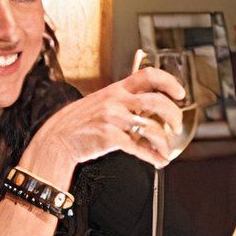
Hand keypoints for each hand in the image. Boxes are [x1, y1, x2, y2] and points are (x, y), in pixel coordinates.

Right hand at [32, 67, 186, 168]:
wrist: (56, 140)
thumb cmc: (76, 124)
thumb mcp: (98, 103)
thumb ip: (121, 101)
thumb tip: (147, 109)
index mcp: (114, 90)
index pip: (148, 75)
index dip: (169, 82)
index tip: (179, 93)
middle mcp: (115, 101)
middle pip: (157, 101)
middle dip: (174, 115)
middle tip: (175, 125)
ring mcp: (112, 119)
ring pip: (152, 128)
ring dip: (164, 141)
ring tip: (165, 148)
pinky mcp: (109, 138)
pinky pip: (139, 148)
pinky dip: (153, 157)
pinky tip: (158, 160)